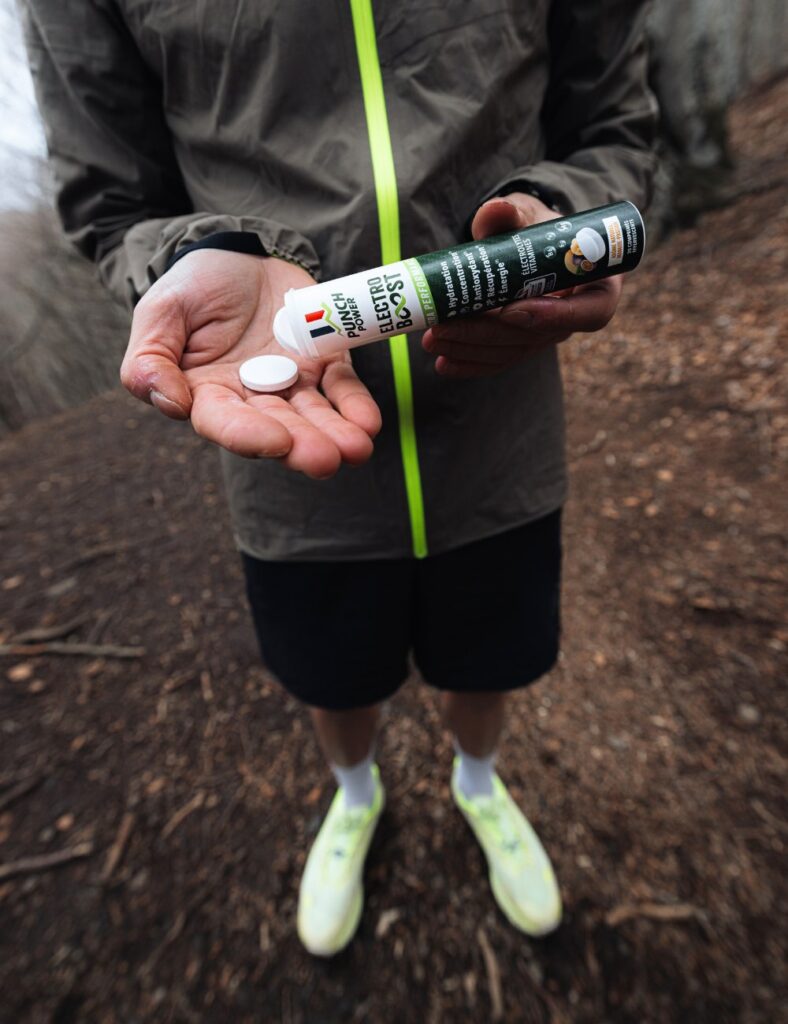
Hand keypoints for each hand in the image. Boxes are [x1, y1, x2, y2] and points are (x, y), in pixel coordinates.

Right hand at [120, 251, 380, 477]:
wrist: (238, 254)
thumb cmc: (192, 288)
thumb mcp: (159, 312)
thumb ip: (150, 358)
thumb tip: (170, 403)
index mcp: (208, 394)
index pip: (226, 424)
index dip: (249, 435)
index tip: (277, 441)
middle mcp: (253, 399)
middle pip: (278, 429)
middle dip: (302, 445)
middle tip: (325, 459)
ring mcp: (292, 384)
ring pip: (314, 416)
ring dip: (336, 434)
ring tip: (356, 448)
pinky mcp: (324, 365)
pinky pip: (342, 389)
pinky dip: (356, 406)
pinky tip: (369, 423)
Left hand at [421, 192, 622, 377]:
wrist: (528, 241)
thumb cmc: (536, 226)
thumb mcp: (528, 212)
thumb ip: (511, 212)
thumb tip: (495, 211)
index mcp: (597, 282)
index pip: (591, 312)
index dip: (553, 317)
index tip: (511, 310)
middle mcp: (575, 315)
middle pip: (536, 337)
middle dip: (486, 334)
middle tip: (444, 327)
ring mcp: (547, 334)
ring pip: (512, 351)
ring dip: (470, 350)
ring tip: (433, 340)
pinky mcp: (522, 344)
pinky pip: (499, 360)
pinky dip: (470, 363)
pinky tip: (442, 365)